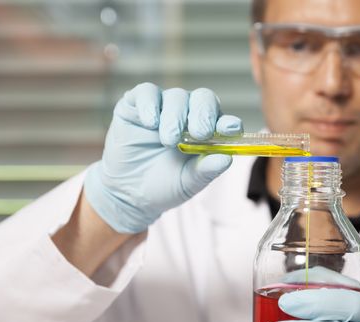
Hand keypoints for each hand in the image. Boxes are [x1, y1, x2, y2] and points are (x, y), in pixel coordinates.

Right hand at [84, 83, 241, 232]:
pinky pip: (147, 92)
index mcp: (207, 131)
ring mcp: (163, 106)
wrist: (129, 192)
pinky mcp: (137, 104)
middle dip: (203, 114)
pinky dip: (150, 105)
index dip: (228, 122)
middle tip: (198, 133)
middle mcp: (188, 114)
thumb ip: (207, 170)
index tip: (229, 129)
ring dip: (175, 117)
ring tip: (169, 141)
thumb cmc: (165, 185)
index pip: (223, 119)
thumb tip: (227, 158)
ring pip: (177, 95)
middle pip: (203, 98)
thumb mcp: (189, 182)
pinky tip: (150, 123)